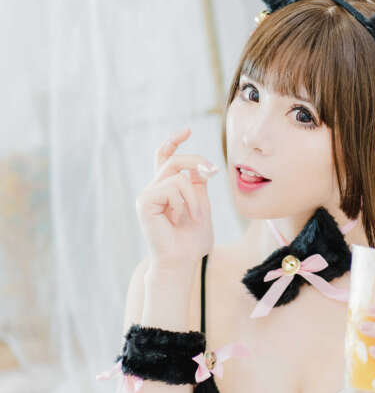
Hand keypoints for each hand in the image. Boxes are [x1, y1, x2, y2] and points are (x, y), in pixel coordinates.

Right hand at [136, 127, 217, 267]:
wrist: (182, 261)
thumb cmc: (191, 241)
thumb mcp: (202, 206)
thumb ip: (199, 185)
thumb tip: (200, 166)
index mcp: (166, 190)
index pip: (164, 157)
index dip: (173, 142)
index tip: (187, 130)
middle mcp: (154, 190)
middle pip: (173, 160)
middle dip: (196, 160)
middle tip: (212, 171)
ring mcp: (147, 195)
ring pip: (177, 175)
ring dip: (195, 196)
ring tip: (196, 216)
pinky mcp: (145, 202)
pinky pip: (172, 187)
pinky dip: (185, 201)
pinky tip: (181, 218)